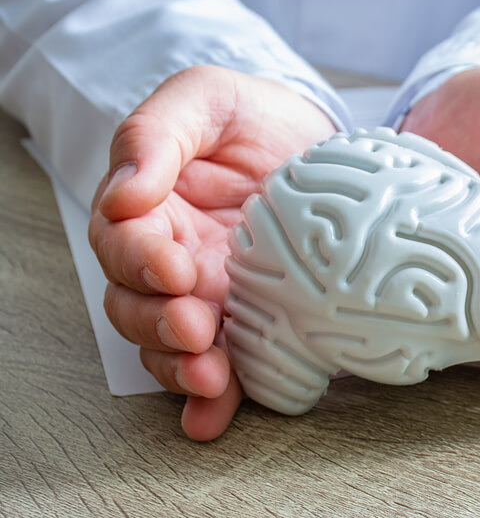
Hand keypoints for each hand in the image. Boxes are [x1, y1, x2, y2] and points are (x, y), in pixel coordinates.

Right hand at [88, 65, 336, 439]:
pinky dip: (214, 401)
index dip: (139, 261)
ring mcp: (211, 296)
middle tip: (195, 325)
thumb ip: (156, 135)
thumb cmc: (255, 118)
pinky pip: (225, 366)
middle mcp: (174, 260)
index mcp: (152, 209)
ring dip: (182, 367)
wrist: (319, 145)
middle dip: (160, 324)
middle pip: (136, 306)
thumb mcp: (205, 99)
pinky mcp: (250, 322)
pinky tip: (214, 417)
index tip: (173, 267)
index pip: (123, 243)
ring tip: (211, 376)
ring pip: (171, 345)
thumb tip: (125, 193)